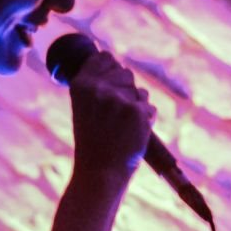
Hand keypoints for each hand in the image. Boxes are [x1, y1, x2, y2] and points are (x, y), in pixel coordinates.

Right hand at [69, 51, 155, 186]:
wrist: (99, 173)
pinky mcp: (138, 112)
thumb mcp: (83, 109)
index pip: (104, 57)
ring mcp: (118, 99)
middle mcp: (98, 88)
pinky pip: (149, 107)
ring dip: (136, 106)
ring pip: (139, 91)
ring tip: (121, 127)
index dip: (112, 69)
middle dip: (125, 91)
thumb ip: (95, 86)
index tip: (111, 85)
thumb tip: (115, 64)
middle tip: (114, 116)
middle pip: (125, 73)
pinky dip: (145, 121)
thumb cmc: (92, 142)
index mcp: (80, 85)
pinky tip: (131, 134)